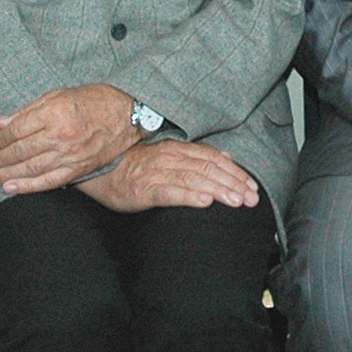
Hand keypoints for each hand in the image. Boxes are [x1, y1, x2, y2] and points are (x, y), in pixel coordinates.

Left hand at [0, 84, 137, 193]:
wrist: (129, 117)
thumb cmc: (95, 101)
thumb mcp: (59, 95)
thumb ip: (28, 110)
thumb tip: (0, 122)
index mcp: (53, 113)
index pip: (16, 130)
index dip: (1, 138)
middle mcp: (60, 135)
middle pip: (20, 151)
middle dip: (1, 157)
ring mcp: (69, 155)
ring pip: (30, 168)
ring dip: (8, 174)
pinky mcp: (78, 169)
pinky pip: (48, 181)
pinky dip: (27, 186)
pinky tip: (11, 188)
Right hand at [82, 138, 261, 212]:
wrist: (98, 170)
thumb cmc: (134, 166)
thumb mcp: (166, 155)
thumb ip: (195, 156)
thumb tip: (226, 157)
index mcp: (177, 148)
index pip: (213, 159)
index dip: (235, 173)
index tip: (252, 187)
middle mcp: (170, 157)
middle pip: (209, 170)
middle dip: (234, 184)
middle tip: (252, 199)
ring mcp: (157, 173)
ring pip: (195, 180)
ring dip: (219, 190)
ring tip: (237, 201)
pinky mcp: (144, 189)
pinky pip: (170, 192)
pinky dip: (189, 196)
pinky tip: (205, 202)